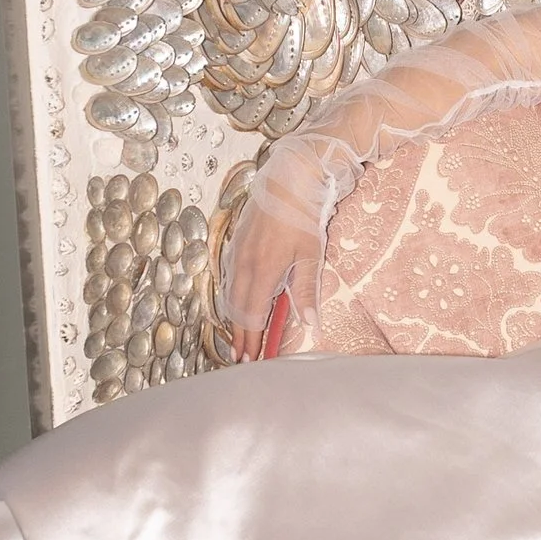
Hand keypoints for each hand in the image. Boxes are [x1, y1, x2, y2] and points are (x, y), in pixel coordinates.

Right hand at [216, 197, 317, 362]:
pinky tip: (238, 303)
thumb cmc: (303, 217)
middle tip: (242, 357)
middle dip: (240, 335)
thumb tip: (310, 324)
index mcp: (263, 271)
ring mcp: (236, 253)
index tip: (250, 359)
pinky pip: (230, 277)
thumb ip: (306, 293)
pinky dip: (233, 296)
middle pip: (237, 310)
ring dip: (235, 318)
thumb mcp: (310, 256)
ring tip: (239, 337)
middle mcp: (244, 265)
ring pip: (231, 294)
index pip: (252, 316)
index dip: (251, 340)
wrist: (287, 180)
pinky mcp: (236, 243)